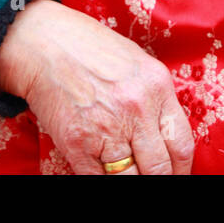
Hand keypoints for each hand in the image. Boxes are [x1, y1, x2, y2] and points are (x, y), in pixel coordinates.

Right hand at [0, 0, 194, 173]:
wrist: (42, 42)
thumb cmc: (88, 48)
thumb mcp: (135, 63)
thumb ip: (154, 99)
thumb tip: (164, 136)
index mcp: (157, 86)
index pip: (181, 144)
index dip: (181, 168)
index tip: (175, 173)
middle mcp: (137, 109)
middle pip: (160, 168)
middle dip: (158, 179)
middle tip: (152, 178)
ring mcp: (107, 129)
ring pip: (130, 179)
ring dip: (129, 179)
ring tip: (124, 173)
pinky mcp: (78, 144)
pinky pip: (97, 178)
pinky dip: (101, 177)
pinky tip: (101, 169)